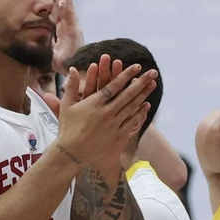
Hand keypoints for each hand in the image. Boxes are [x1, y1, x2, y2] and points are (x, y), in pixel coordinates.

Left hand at [51, 0, 84, 75]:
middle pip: (63, 14)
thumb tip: (36, 43)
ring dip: (65, 2)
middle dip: (60, 2)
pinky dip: (68, 9)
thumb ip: (47, 47)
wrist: (74, 71)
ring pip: (67, 13)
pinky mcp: (75, 31)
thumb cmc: (65, 65)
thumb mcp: (52, 54)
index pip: (58, 19)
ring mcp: (72, 30)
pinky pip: (70, 18)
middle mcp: (68, 31)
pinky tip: (64, 1)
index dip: (55, 10)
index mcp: (63, 35)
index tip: (52, 1)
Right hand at [57, 54, 158, 172]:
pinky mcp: (118, 136)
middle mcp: (107, 112)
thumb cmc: (68, 128)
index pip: (114, 86)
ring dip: (144, 95)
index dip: (126, 75)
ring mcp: (114, 124)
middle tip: (153, 72)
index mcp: (94, 103)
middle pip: (128, 94)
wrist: (72, 153)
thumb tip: (72, 69)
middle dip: (141, 82)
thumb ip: (72, 87)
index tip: (137, 67)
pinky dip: (140, 113)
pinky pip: (132, 122)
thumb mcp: (66, 106)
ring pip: (132, 106)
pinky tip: (147, 105)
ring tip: (153, 84)